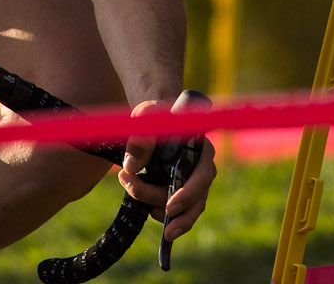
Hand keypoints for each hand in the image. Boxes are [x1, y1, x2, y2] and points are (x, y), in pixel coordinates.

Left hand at [118, 94, 216, 243]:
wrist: (150, 125)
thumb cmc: (153, 118)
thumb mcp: (145, 119)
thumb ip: (140, 138)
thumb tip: (132, 166)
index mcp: (201, 149)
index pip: (203, 175)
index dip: (189, 193)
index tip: (170, 207)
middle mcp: (201, 170)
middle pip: (195, 200)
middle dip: (173, 213)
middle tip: (149, 214)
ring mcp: (193, 185)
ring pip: (183, 211)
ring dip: (157, 209)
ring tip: (130, 187)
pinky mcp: (181, 195)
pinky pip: (174, 214)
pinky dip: (156, 212)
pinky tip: (140, 200)